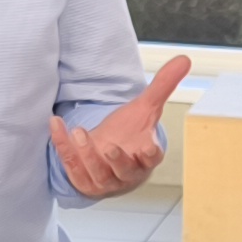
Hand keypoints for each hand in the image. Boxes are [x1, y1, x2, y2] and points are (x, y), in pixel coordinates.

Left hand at [53, 54, 190, 197]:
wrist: (107, 155)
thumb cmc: (130, 133)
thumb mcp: (145, 109)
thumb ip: (163, 86)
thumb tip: (184, 59)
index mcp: (146, 158)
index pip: (152, 159)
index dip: (150, 155)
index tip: (148, 146)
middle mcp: (127, 173)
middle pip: (124, 171)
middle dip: (116, 160)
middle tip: (110, 146)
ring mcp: (104, 181)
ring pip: (96, 174)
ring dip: (87, 154)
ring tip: (79, 130)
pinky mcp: (83, 182)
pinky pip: (71, 168)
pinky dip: (63, 148)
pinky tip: (57, 125)